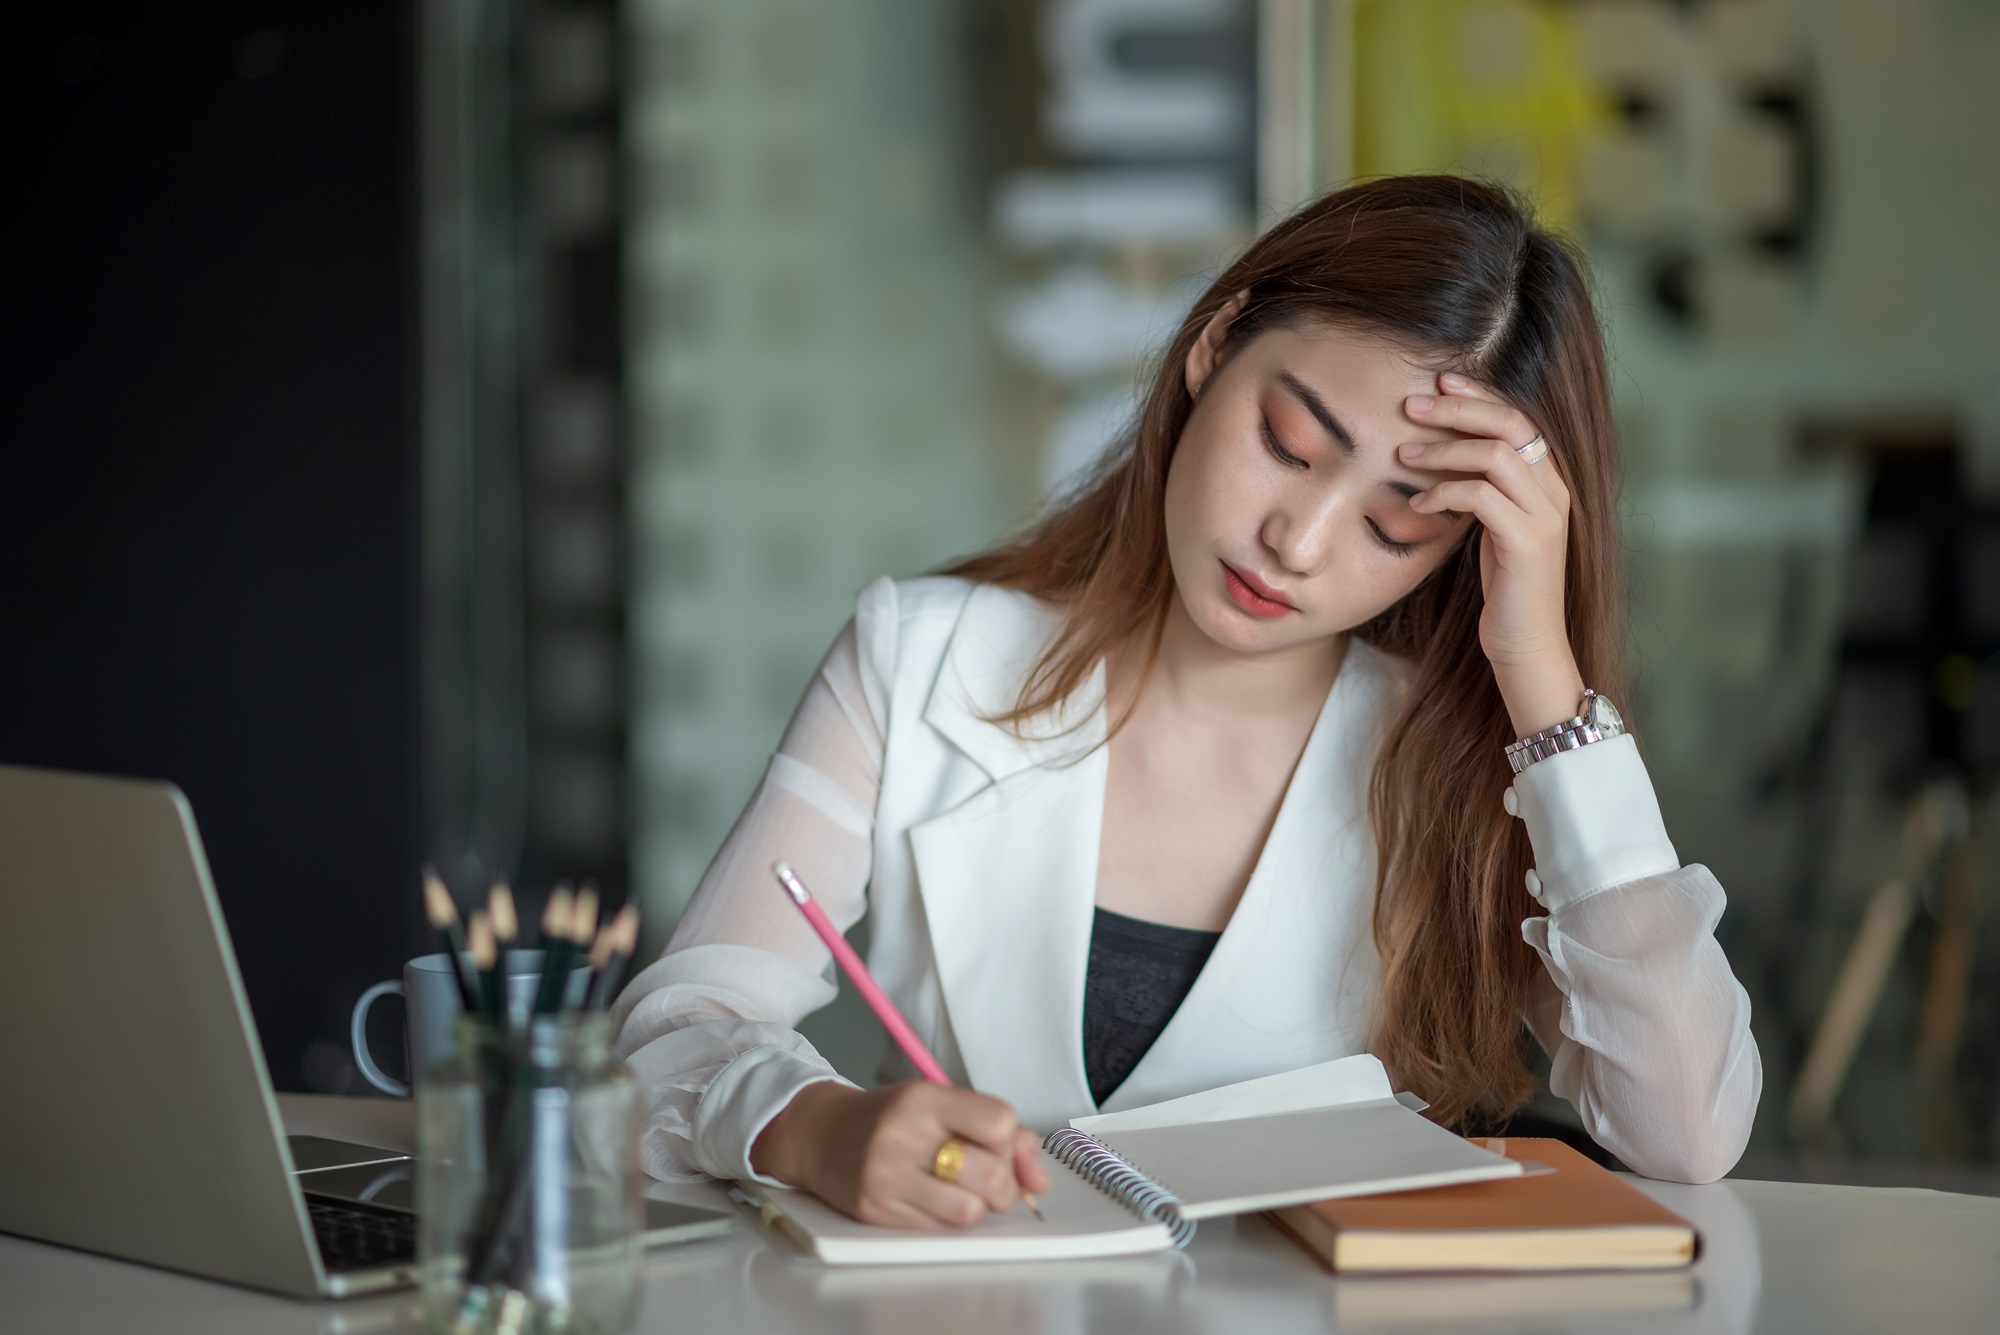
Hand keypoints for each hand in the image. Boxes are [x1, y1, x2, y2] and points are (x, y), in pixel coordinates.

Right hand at [749, 1079, 1051, 1228]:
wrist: (820, 1135)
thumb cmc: (890, 1118)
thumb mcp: (940, 1104)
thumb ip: (999, 1133)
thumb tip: (1039, 1181)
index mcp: (923, 1098)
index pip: (999, 1121)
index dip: (1009, 1139)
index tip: (996, 1142)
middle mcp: (903, 1135)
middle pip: (990, 1173)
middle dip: (1003, 1183)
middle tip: (989, 1177)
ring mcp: (887, 1177)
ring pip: (969, 1210)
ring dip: (978, 1206)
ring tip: (963, 1191)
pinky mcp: (877, 1212)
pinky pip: (939, 1230)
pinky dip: (950, 1219)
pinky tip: (937, 1200)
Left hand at [1400, 373, 1584, 735]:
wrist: (1528, 646)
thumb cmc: (1505, 591)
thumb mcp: (1492, 530)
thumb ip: (1481, 492)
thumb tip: (1439, 460)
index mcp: (1549, 482)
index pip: (1518, 418)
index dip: (1478, 396)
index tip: (1438, 384)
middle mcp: (1555, 491)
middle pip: (1510, 423)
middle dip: (1457, 408)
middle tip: (1411, 405)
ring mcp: (1546, 515)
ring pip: (1495, 454)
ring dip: (1442, 450)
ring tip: (1403, 456)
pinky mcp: (1528, 541)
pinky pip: (1481, 496)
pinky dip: (1443, 493)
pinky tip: (1417, 505)